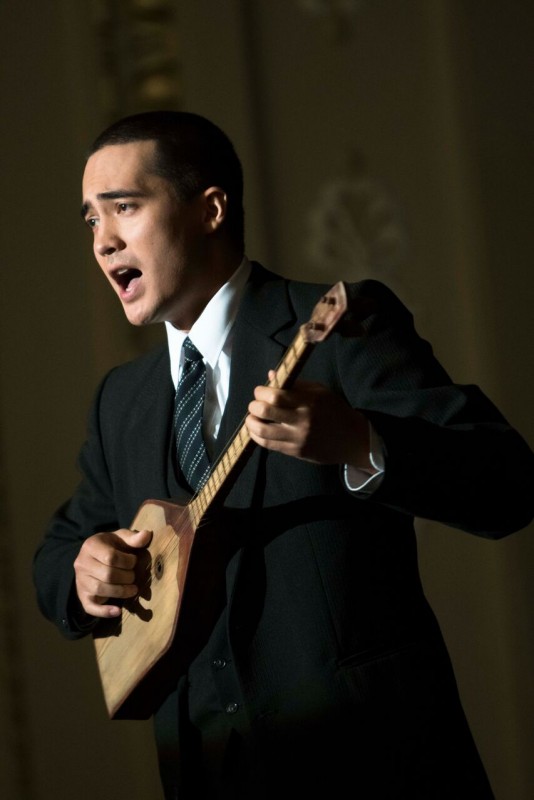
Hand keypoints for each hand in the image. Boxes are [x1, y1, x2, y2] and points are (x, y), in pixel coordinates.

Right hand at [74, 528, 152, 617]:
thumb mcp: (120, 539)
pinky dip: (104, 611)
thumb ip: (133, 538)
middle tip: (134, 576)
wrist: (93, 558)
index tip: (134, 561)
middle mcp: (81, 563)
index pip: (110, 557)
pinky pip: (90, 607)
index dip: (127, 561)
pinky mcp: (82, 596)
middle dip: (126, 577)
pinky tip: (117, 611)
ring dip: (121, 591)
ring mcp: (80, 581)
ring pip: (100, 589)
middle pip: (107, 574)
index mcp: (91, 546)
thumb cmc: (111, 547)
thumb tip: (147, 534)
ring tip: (133, 589)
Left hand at [246, 372, 370, 467]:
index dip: (261, 392)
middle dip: (254, 405)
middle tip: (255, 404)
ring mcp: (298, 438)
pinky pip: (269, 445)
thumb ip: (294, 384)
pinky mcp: (295, 451)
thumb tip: (270, 375)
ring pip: (263, 431)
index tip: (260, 391)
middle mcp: (302, 420)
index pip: (276, 395)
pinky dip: (257, 436)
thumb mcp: (319, 391)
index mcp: (309, 401)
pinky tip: (257, 430)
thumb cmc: (334, 410)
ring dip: (251, 423)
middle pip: (265, 411)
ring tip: (252, 417)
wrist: (351, 439)